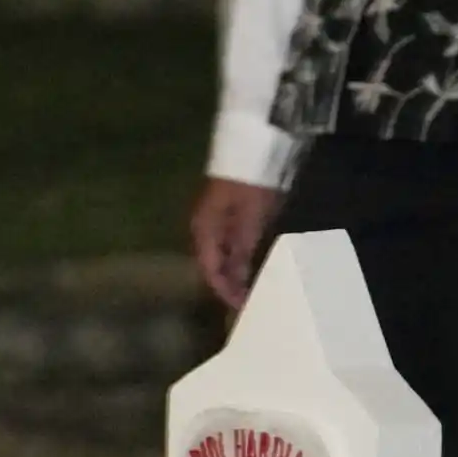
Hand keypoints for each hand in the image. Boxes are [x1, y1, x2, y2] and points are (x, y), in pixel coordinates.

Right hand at [189, 177, 286, 311]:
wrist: (253, 149)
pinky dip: (240, 258)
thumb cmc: (250, 185)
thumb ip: (242, 251)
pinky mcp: (227, 215)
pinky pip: (230, 244)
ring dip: (235, 273)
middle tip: (250, 302)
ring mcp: (215, 220)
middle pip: (213, 265)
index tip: (242, 308)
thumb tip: (238, 280)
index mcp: (203, 230)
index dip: (225, 291)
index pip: (209, 271)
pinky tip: (253, 265)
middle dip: (229, 285)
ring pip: (221, 255)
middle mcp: (204, 228)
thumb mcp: (250, 220)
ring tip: (253, 288)